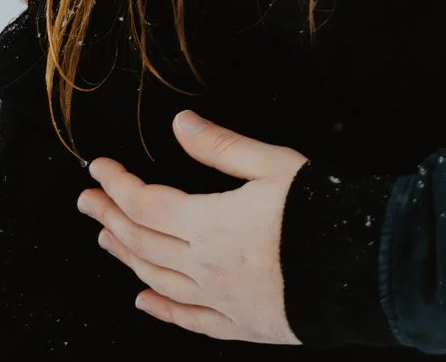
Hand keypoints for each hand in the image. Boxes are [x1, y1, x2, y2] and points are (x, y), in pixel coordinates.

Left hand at [75, 110, 308, 343]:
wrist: (357, 269)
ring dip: (126, 257)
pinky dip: (161, 309)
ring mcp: (218, 298)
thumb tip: (180, 123)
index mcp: (208, 224)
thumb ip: (222, 146)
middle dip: (110, 216)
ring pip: (157, 279)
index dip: (117, 184)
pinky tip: (143, 300)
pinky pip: (188, 319)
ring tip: (107, 238)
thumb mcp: (273, 164)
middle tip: (88, 200)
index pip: (146, 203)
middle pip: (142, 241)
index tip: (98, 167)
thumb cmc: (319, 213)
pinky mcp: (238, 322)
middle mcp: (203, 265)